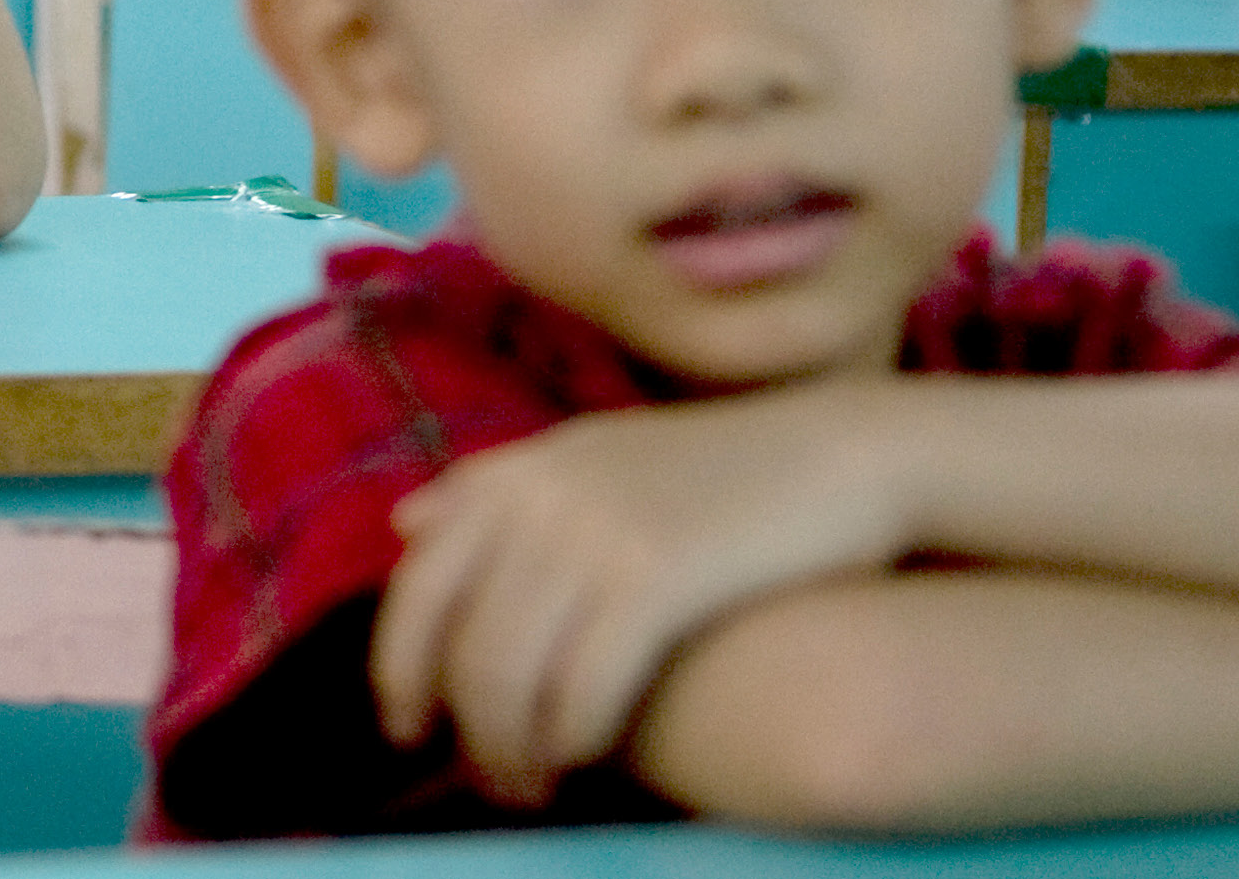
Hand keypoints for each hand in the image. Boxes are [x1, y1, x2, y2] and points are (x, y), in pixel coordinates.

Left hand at [370, 382, 913, 804]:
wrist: (839, 453)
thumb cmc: (713, 471)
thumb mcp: (591, 460)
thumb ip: (494, 490)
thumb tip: (404, 522)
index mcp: (512, 473)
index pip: (416, 588)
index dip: (399, 670)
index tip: (408, 728)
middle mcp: (538, 497)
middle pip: (462, 647)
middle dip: (467, 730)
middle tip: (492, 781)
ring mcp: (595, 532)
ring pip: (511, 674)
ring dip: (514, 748)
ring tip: (533, 786)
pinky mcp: (658, 574)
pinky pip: (586, 685)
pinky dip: (575, 735)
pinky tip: (584, 757)